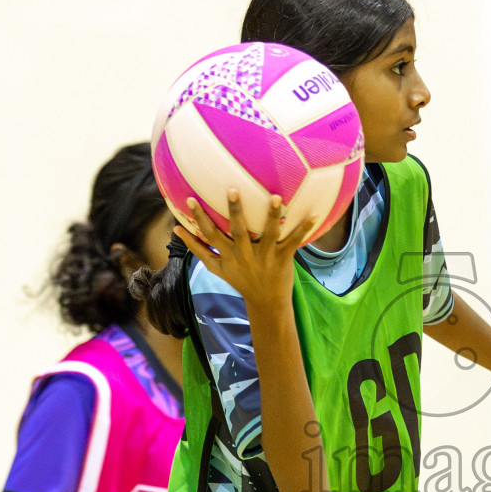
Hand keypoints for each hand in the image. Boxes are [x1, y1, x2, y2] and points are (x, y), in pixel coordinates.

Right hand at [176, 190, 316, 308]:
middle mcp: (245, 254)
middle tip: (232, 190)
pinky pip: (293, 240)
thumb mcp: (216, 267)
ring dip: (271, 215)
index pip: (210, 234)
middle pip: (238, 231)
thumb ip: (197, 248)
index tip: (190, 199)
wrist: (266, 302)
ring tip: (275, 197)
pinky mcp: (282, 257)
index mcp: (227, 255)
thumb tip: (176, 229)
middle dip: (234, 211)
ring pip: (267, 233)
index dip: (199, 218)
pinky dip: (304, 228)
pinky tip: (314, 214)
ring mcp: (264, 256)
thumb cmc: (240, 279)